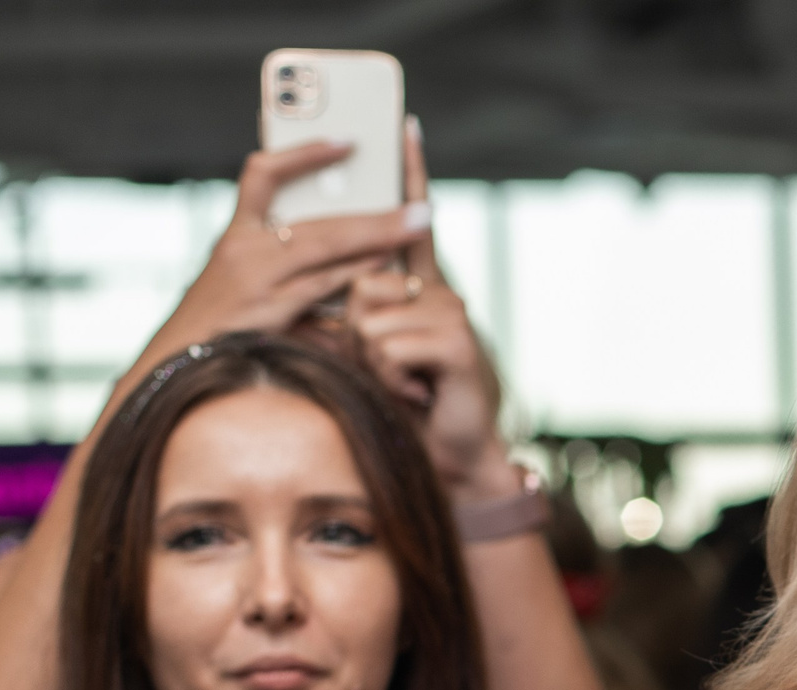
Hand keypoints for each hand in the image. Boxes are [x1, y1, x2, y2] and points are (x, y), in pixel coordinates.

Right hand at [150, 142, 423, 371]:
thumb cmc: (224, 324)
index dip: (303, 154)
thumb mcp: (243, 280)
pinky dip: (358, 274)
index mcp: (236, 233)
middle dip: (372, 210)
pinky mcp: (269, 311)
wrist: (179, 365)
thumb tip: (346, 239)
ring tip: (417, 227)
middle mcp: (242, 248)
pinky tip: (388, 267)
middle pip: (317, 219)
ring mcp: (255, 279)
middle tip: (419, 204)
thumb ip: (279, 255)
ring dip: (377, 236)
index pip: (263, 175)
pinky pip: (324, 286)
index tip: (347, 140)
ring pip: (326, 247)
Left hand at [346, 119, 513, 497]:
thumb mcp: (377, 354)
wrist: (454, 456)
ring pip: (368, 316)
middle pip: (363, 282)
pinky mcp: (455, 340)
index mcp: (420, 289)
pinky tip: (418, 392)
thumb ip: (362, 316)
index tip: (404, 126)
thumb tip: (341, 302)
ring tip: (404, 385)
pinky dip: (391, 376)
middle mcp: (440, 292)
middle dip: (357, 335)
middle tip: (390, 373)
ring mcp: (451, 312)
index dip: (410, 172)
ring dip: (371, 362)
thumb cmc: (409, 408)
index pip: (409, 224)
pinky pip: (389, 343)